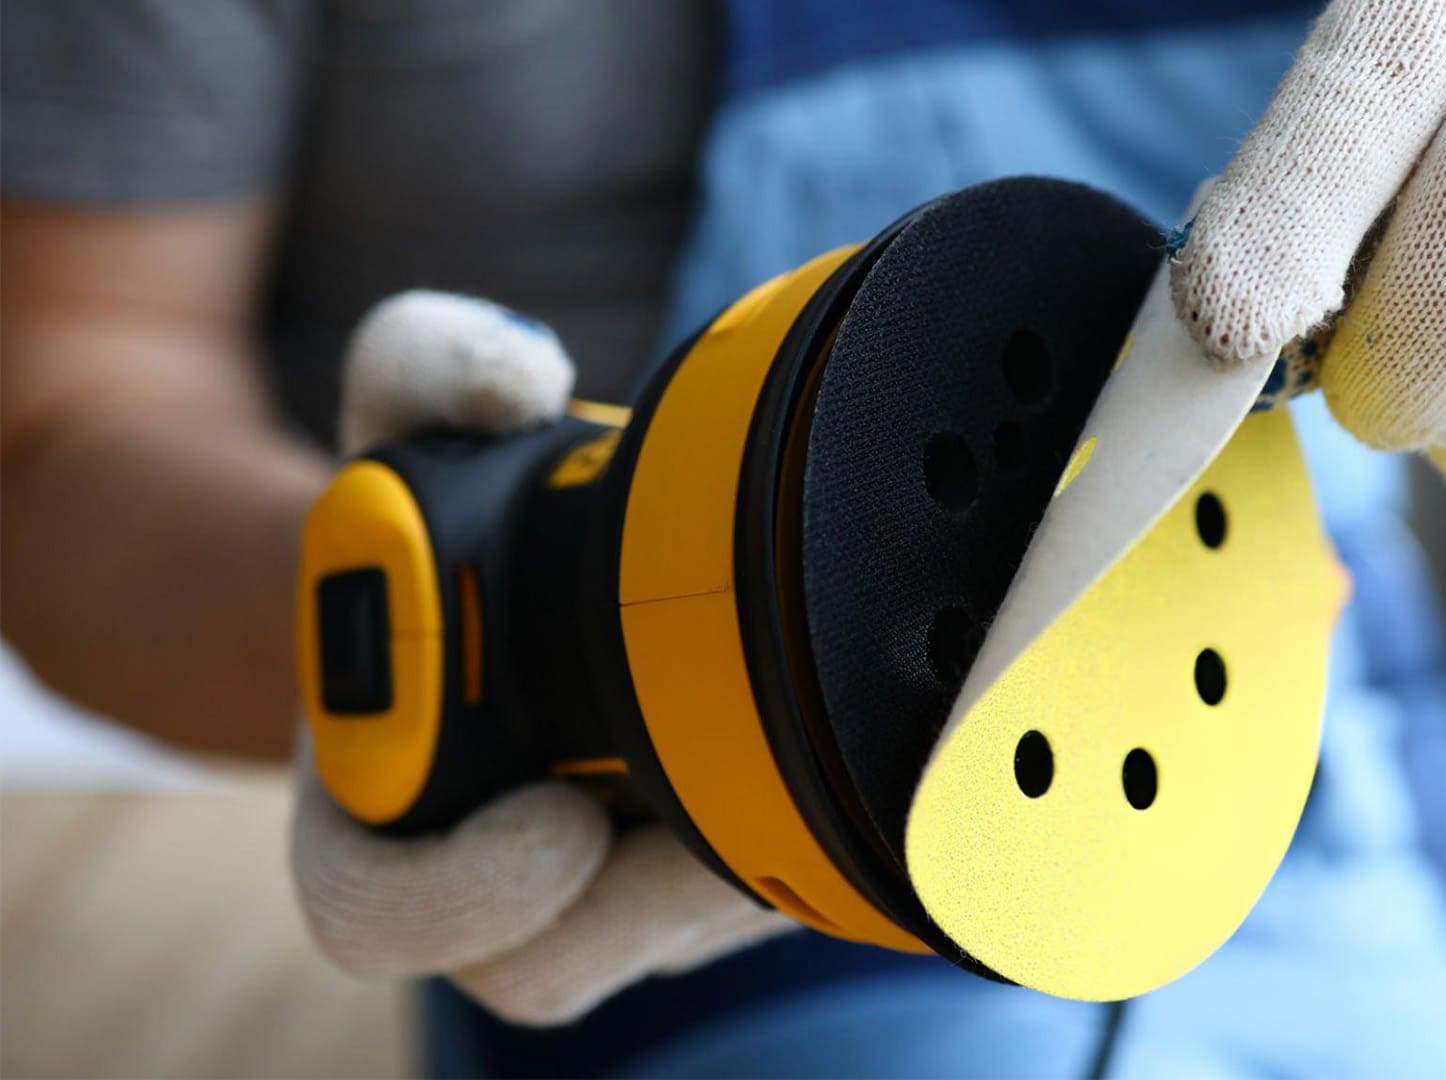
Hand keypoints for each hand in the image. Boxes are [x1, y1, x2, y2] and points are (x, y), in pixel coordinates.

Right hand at [292, 292, 790, 1024]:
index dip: (459, 896)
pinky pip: (747, 897)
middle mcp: (474, 867)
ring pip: (667, 940)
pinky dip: (801, 835)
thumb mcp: (414, 412)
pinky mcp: (688, 873)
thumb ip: (427, 362)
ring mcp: (588, 884)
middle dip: (649, 900)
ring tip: (807, 766)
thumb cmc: (448, 512)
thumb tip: (516, 378)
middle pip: (549, 959)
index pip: (378, 910)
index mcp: (366, 797)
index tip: (560, 820)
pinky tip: (839, 749)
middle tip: (726, 822)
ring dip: (744, 873)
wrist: (495, 581)